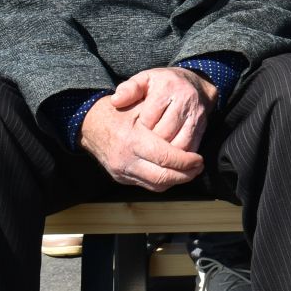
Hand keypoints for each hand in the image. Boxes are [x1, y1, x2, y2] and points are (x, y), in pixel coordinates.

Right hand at [79, 92, 206, 190]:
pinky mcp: (120, 177)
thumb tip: (185, 128)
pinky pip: (147, 185)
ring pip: (156, 185)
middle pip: (163, 177)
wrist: (91, 124)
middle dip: (186, 174)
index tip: (198, 158)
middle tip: (198, 167)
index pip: (166, 157)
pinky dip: (163, 181)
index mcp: (133, 140)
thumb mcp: (139, 104)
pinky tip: (174, 172)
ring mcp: (122, 171)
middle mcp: (126, 159)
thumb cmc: (120, 111)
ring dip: (177, 180)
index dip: (186, 161)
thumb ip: (161, 114)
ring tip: (190, 171)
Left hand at [111, 66, 215, 152]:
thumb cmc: (162, 85)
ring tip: (151, 158)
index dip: (138, 131)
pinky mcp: (203, 126)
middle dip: (150, 146)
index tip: (131, 135)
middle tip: (138, 151)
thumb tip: (116, 101)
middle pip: (164, 133)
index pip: (148, 118)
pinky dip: (177, 157)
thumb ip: (128, 89)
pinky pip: (190, 148)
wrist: (194, 84)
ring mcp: (195, 114)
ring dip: (165, 155)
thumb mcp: (144, 80)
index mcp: (167, 87)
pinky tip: (166, 159)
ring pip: (178, 144)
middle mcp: (185, 99)